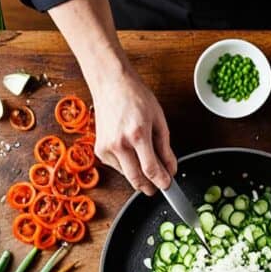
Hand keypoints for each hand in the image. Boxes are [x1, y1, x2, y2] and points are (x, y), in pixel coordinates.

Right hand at [88, 71, 176, 194]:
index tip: (168, 185)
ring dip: (139, 175)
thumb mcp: (158, 119)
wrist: (110, 84)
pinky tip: (131, 152)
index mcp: (137, 134)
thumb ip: (165, 148)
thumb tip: (170, 169)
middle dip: (150, 187)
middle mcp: (119, 144)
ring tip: (145, 160)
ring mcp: (106, 148)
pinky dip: (127, 166)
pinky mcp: (99, 150)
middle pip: (136, 180)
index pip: (151, 170)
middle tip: (159, 185)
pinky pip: (117, 168)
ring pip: (127, 176)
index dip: (162, 182)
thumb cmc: (135, 97)